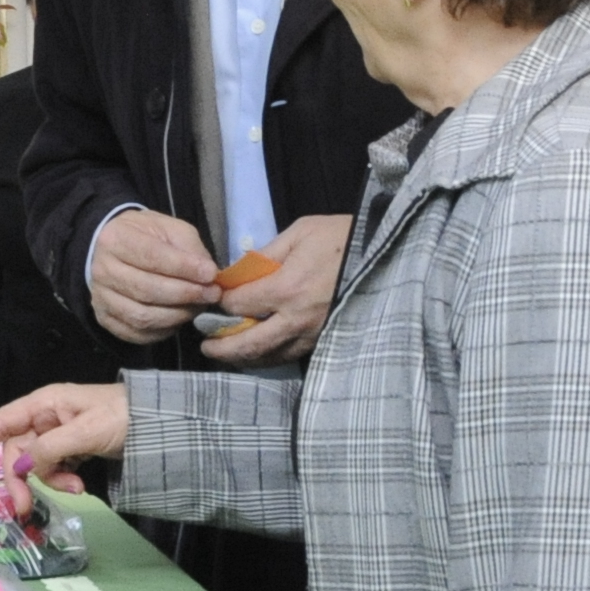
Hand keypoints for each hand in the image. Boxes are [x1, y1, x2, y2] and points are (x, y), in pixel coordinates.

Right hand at [0, 382, 130, 497]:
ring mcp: (60, 433)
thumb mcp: (84, 433)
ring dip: (50, 479)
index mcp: (45, 404)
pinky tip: (80, 483)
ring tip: (76, 487)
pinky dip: (63, 478)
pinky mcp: (73, 448)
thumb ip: (49, 450)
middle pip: (18, 450)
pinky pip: (55, 466)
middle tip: (26, 507)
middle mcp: (47, 416)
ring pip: (36, 462)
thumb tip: (21, 467)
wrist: (160, 424)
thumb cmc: (123, 417)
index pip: (2, 422)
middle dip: (22, 478)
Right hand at [88, 209, 222, 344]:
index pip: (152, 257)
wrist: (113, 252)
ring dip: (177, 315)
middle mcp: (101, 270)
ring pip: (142, 317)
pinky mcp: (105, 319)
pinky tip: (179, 319)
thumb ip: (189, 248)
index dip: (184, 268)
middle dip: (186, 294)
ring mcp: (100, 298)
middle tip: (212, 294)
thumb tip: (207, 275)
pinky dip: (163, 331)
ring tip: (198, 307)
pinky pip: (137, 333)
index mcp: (115, 239)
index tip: (211, 274)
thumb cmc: (145, 238)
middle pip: (147, 290)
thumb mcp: (169, 229)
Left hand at [203, 214, 352, 364]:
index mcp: (286, 288)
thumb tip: (239, 272)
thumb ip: (265, 254)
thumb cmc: (341, 238)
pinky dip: (269, 357)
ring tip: (226, 354)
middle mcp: (296, 318)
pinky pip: (290, 355)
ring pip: (270, 356)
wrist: (383, 255)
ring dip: (244, 358)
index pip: (239, 305)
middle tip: (206, 346)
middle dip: (222, 347)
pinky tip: (258, 353)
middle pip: (249, 343)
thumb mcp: (300, 232)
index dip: (221, 304)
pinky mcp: (324, 340)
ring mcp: (312, 333)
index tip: (214, 300)